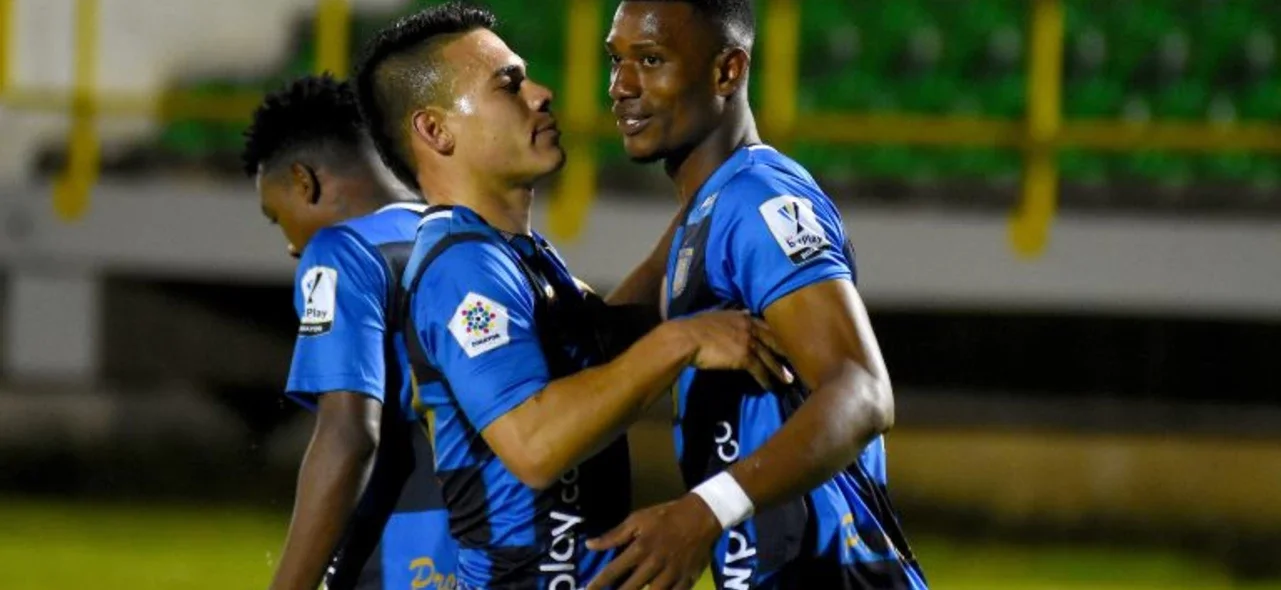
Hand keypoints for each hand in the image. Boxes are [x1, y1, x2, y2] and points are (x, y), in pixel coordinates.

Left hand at [585, 494, 721, 589]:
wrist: (702, 516)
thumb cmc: (666, 516)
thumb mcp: (638, 519)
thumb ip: (614, 535)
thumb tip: (590, 545)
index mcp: (640, 549)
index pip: (613, 571)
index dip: (598, 583)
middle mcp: (654, 565)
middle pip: (631, 588)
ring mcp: (672, 574)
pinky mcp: (687, 579)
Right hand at [673, 310, 793, 389]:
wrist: (686, 338)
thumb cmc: (693, 328)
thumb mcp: (714, 317)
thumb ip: (728, 319)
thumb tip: (737, 317)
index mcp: (741, 316)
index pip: (764, 325)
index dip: (775, 335)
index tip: (782, 343)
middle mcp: (749, 326)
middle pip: (772, 340)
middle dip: (784, 352)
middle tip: (795, 361)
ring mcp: (748, 341)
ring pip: (769, 357)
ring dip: (780, 370)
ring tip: (788, 380)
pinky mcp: (744, 357)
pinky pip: (760, 370)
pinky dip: (766, 380)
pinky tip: (770, 387)